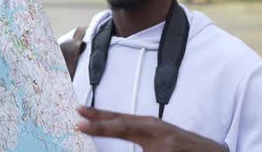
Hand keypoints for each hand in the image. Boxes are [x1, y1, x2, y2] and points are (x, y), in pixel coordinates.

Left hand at [77, 106, 228, 151]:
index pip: (120, 118)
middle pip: (121, 126)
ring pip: (131, 148)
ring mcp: (161, 148)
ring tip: (91, 131)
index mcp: (151, 126)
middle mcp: (155, 132)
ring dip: (112, 135)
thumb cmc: (183, 146)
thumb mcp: (160, 136)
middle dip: (98, 125)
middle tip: (78, 122)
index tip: (80, 112)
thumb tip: (114, 128)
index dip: (99, 115)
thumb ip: (139, 133)